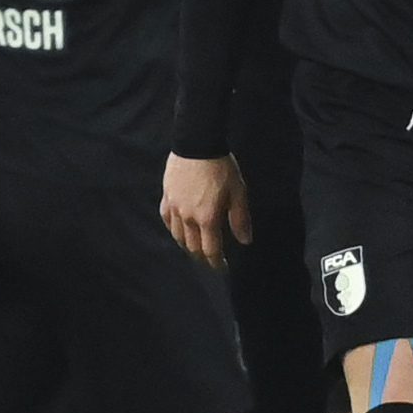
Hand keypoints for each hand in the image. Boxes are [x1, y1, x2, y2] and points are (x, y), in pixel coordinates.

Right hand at [161, 153, 249, 267]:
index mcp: (207, 218)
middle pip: (192, 247)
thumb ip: (240, 219)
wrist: (197, 144)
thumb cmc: (221, 167)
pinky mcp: (166, 196)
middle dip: (202, 257)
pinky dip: (173, 230)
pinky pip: (167, 220)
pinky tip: (178, 230)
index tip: (222, 268)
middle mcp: (188, 217)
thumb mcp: (238, 192)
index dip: (216, 263)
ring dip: (187, 246)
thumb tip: (245, 240)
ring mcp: (174, 207)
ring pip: (177, 236)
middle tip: (210, 260)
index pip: (210, 250)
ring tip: (196, 249)